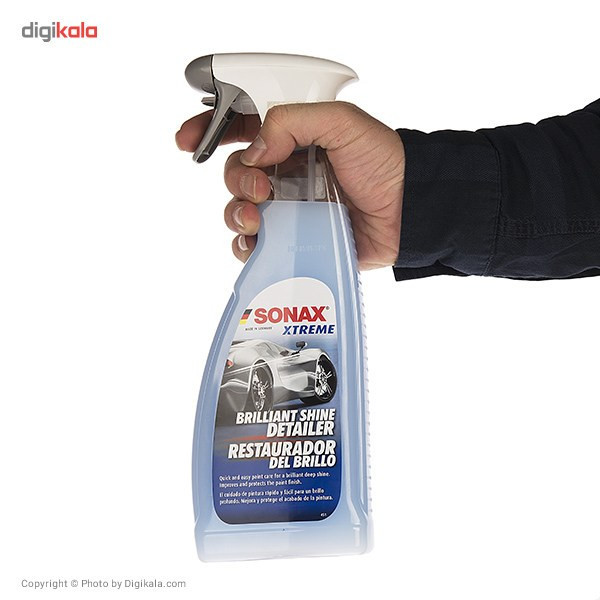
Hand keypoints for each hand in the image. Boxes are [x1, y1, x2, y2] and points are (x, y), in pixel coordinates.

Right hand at [176, 102, 404, 269]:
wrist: (407, 211)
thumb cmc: (383, 163)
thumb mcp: (342, 123)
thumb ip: (293, 122)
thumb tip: (253, 150)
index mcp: (292, 139)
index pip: (241, 129)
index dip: (209, 131)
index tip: (188, 139)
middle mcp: (284, 173)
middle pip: (236, 173)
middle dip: (236, 179)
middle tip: (259, 187)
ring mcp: (287, 208)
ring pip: (239, 210)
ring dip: (236, 213)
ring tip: (257, 217)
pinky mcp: (293, 240)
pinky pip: (255, 244)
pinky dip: (247, 244)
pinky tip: (257, 241)